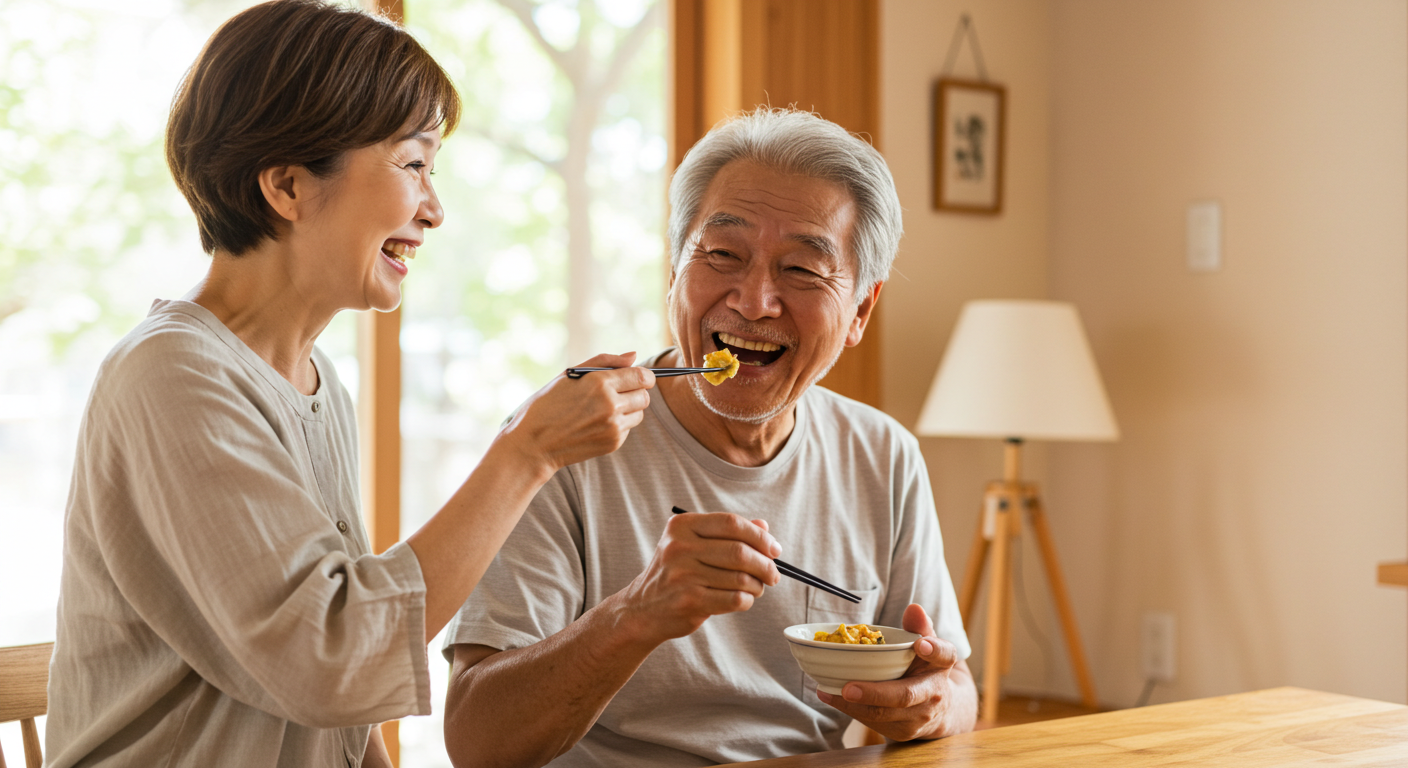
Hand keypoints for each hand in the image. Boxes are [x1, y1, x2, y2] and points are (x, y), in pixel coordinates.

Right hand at [501, 352, 654, 474]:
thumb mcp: (570, 375)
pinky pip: (628, 428)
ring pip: (639, 413)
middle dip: (636, 392)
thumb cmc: (548, 404)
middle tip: (617, 393)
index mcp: (599, 383)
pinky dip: (618, 424)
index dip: (644, 375)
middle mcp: (610, 405)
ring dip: (629, 409)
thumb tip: (633, 356)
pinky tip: (596, 424)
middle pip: (645, 396)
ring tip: (604, 409)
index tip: (638, 377)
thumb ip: (605, 361)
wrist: (533, 444)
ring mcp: (613, 426)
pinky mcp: (613, 443)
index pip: (642, 376)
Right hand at [620, 512, 780, 643]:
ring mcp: (683, 575)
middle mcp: (680, 547)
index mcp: (682, 526)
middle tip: (773, 574)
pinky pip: (734, 599)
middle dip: (765, 565)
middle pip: (740, 552)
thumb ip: (728, 533)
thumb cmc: (677, 573)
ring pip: (741, 578)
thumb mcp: (694, 544)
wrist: (644, 608)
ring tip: (756, 588)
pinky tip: (742, 599)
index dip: (759, 536)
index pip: (732, 523)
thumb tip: (764, 526)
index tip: (774, 549)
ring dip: (757, 585)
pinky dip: (746, 600)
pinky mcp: (689, 601)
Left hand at [816, 604, 975, 740]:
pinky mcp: (902, 731)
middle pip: (905, 695)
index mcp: (941, 665)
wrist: (940, 710)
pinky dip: (851, 710)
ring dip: (853, 704)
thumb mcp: (927, 644)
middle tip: (848, 688)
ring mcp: (918, 717)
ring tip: (828, 691)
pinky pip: (874, 722)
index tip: (921, 645)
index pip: (944, 655)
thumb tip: (914, 608)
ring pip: (884, 714)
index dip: (934, 650)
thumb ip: (918, 626)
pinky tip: (832, 697)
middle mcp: (934, 694)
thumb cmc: (924, 668)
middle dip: (875, 693)